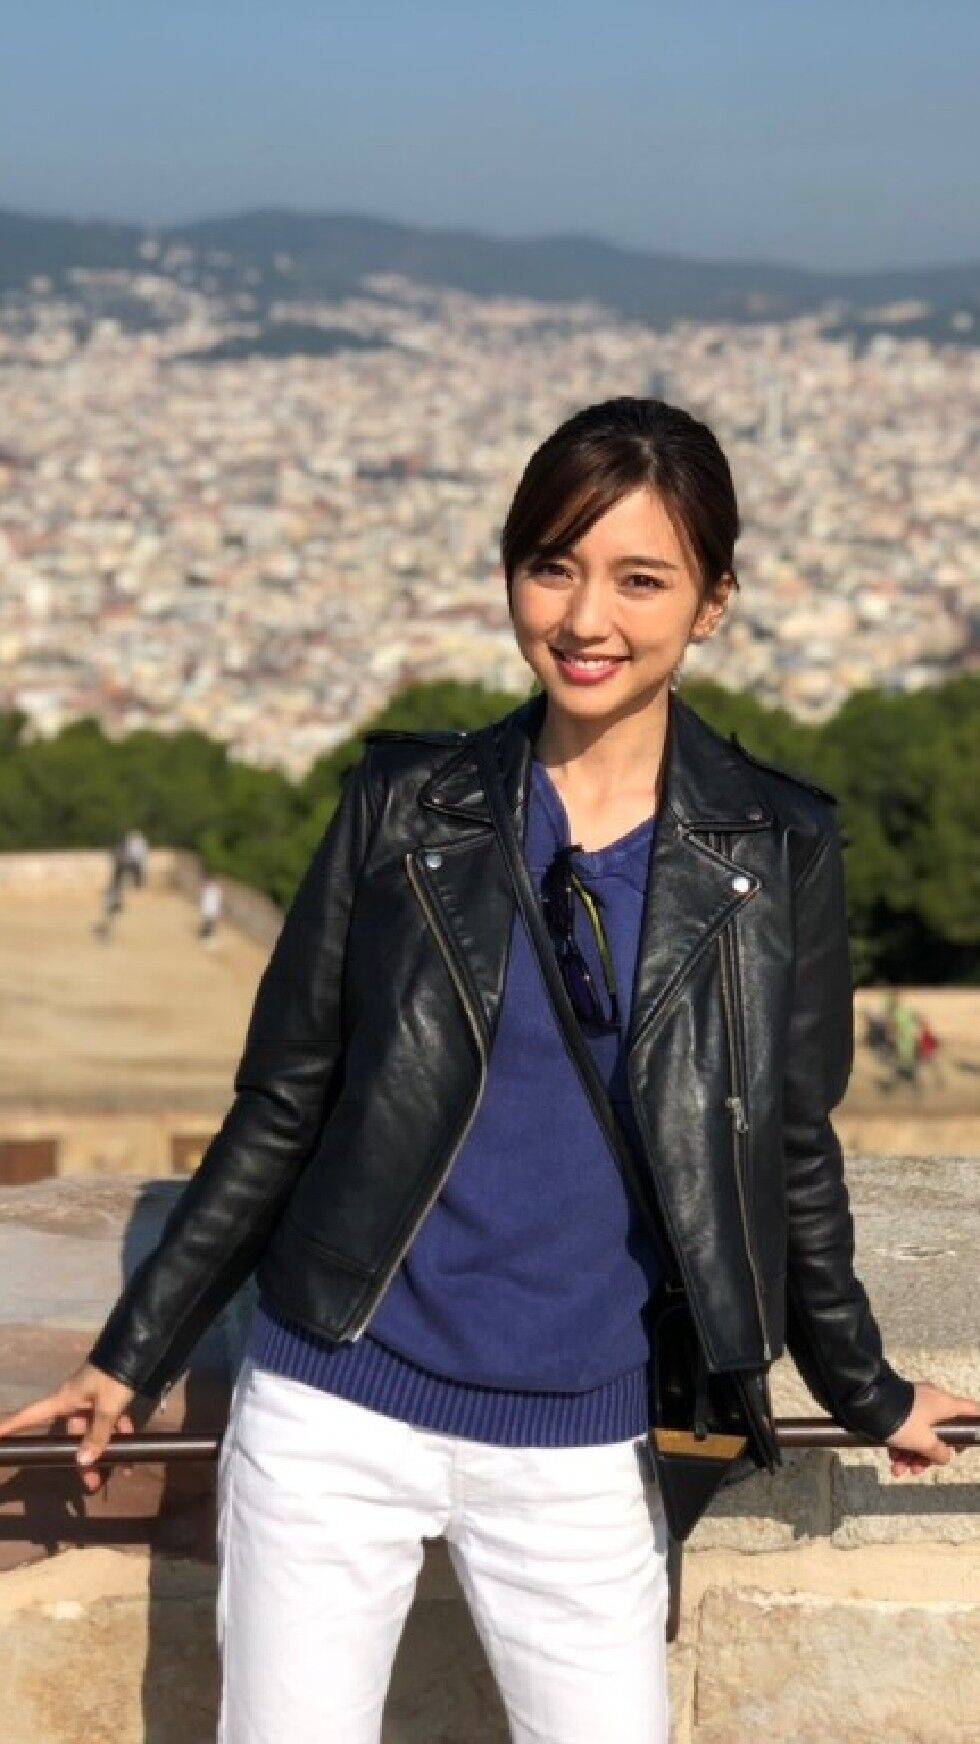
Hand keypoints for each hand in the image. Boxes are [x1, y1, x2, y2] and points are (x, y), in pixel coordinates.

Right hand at [0, 1361, 137, 1493]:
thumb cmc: (115, 1376)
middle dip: (84, 1459)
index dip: (10, 1426)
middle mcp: (74, 1401)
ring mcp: (92, 1400)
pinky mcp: (109, 1398)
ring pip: (95, 1431)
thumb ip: (97, 1434)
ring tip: (120, 1471)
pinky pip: (111, 1422)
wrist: (138, 1349)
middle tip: (93, 1484)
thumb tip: (81, 1461)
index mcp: (64, 1400)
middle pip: (73, 1435)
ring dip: (107, 1450)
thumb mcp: (107, 1406)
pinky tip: (134, 1450)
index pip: (30, 1416)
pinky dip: (121, 1435)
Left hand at [885, 1380, 979, 1477]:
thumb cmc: (902, 1420)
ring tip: (900, 1471)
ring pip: (920, 1434)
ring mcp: (913, 1404)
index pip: (972, 1410)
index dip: (977, 1423)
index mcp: (944, 1404)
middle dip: (928, 1455)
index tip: (973, 1440)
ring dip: (912, 1455)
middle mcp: (932, 1401)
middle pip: (941, 1432)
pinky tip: (892, 1463)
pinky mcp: (898, 1408)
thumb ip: (940, 1452)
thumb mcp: (923, 1441)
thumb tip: (945, 1456)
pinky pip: (905, 1430)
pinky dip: (901, 1446)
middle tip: (918, 1470)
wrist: (865, 1403)